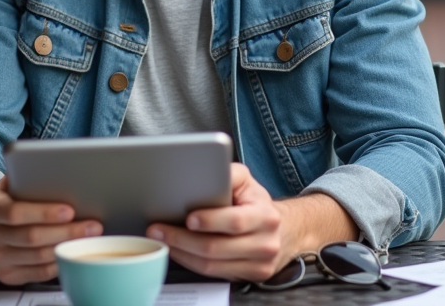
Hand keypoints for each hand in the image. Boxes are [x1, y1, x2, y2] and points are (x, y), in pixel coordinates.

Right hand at [0, 177, 102, 284]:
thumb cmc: (10, 197)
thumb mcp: (13, 182)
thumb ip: (31, 180)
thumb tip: (69, 178)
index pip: (14, 212)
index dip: (44, 213)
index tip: (70, 210)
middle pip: (30, 237)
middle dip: (66, 232)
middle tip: (93, 226)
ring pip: (37, 257)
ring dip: (67, 247)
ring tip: (90, 238)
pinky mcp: (5, 275)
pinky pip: (38, 273)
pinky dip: (59, 263)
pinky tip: (74, 252)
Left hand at [146, 163, 356, 281]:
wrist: (285, 230)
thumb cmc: (256, 203)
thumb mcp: (247, 182)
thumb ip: (230, 173)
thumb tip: (210, 167)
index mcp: (265, 215)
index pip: (235, 221)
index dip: (210, 221)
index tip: (188, 218)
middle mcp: (266, 242)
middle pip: (217, 247)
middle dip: (182, 239)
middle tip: (158, 230)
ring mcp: (260, 263)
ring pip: (212, 265)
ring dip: (182, 253)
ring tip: (162, 240)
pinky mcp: (251, 276)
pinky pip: (215, 273)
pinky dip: (192, 263)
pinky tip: (178, 251)